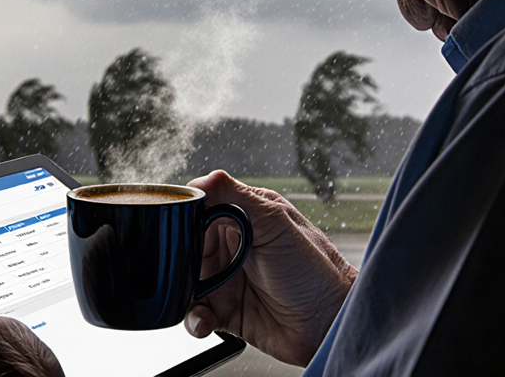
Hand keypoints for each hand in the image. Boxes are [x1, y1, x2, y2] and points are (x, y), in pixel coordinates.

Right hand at [184, 171, 356, 366]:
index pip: (200, 208)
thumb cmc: (316, 269)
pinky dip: (193, 319)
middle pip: (186, 247)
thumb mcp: (275, 223)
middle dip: (176, 262)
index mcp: (244, 216)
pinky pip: (196, 313)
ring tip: (194, 302)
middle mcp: (234, 246)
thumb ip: (236, 196)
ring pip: (186, 282)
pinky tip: (203, 321)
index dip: (183, 219)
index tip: (172, 232)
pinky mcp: (227, 312)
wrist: (331, 324)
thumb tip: (200, 180)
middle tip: (180, 272)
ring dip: (182, 294)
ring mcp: (229, 279)